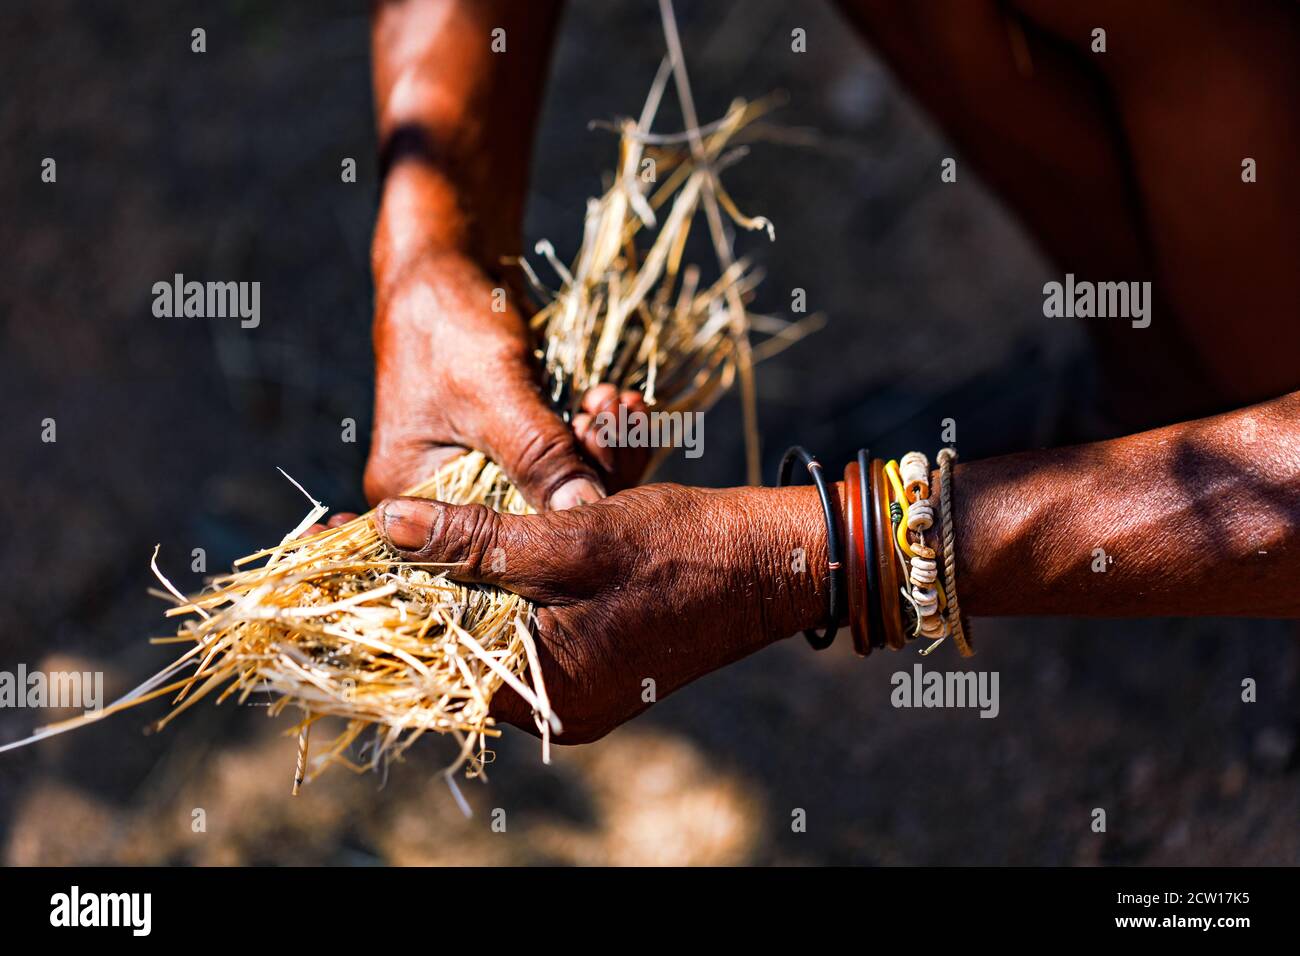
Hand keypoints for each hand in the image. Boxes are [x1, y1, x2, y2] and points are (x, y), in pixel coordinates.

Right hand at [364, 250, 649, 508]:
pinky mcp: (508, 452)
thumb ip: (539, 456)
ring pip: (552, 491)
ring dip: (598, 451)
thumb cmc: (450, 319)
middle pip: (529, 519)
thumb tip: (587, 513)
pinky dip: (593, 438)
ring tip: (618, 404)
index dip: (556, 523)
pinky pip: (559, 463)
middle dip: (587, 476)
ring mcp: (475, 473)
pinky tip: (618, 405)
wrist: (448, 261)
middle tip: (621, 421)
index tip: (608, 479)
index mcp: (409, 496)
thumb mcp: (495, 391)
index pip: (491, 542)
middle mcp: (438, 498)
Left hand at [373, 483, 830, 741]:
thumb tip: (388, 528)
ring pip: (502, 598)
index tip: (335, 545)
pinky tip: (534, 493)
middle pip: (461, 626)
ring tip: (477, 489)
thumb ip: (475, 543)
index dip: (381, 598)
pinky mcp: (595, 636)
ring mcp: (577, 667)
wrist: (778, 559)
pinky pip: (541, 590)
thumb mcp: (568, 539)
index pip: (431, 657)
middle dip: (441, 555)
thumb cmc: (683, 551)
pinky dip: (532, 542)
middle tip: (388, 507)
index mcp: (546, 693)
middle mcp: (556, 695)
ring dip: (494, 536)